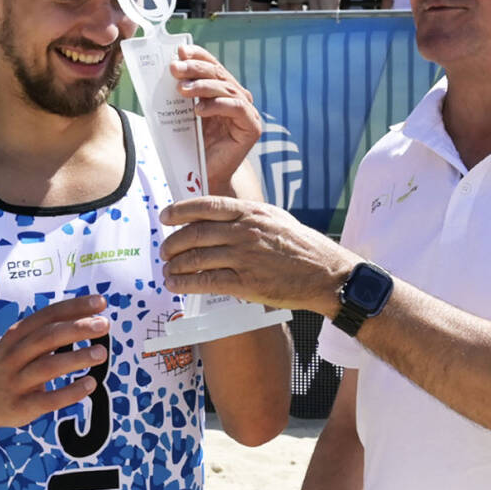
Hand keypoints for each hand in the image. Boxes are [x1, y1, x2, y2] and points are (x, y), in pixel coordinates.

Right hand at [0, 295, 109, 434]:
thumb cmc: (10, 367)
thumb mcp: (20, 344)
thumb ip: (50, 332)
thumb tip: (91, 317)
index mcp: (16, 335)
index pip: (47, 315)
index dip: (74, 307)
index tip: (100, 302)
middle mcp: (13, 356)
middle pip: (47, 337)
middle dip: (77, 329)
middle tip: (104, 325)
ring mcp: (15, 382)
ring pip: (47, 367)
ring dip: (76, 358)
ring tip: (101, 353)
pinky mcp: (20, 407)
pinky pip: (47, 400)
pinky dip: (70, 392)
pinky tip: (90, 384)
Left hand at [160, 197, 354, 313]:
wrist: (326, 273)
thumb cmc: (302, 247)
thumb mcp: (275, 218)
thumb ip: (247, 216)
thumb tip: (218, 217)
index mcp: (251, 212)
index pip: (206, 206)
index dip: (180, 211)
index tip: (165, 216)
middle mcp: (245, 232)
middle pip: (194, 233)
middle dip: (172, 243)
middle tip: (164, 250)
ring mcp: (244, 258)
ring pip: (196, 258)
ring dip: (175, 265)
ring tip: (167, 270)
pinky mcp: (246, 283)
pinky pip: (206, 281)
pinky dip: (185, 283)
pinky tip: (176, 284)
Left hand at [171, 44, 259, 192]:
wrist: (203, 176)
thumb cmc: (191, 144)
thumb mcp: (183, 112)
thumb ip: (181, 91)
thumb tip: (171, 64)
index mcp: (222, 90)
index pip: (213, 66)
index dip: (198, 56)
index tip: (180, 52)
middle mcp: (237, 97)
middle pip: (219, 75)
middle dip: (195, 69)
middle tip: (174, 69)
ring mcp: (247, 111)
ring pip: (227, 89)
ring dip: (203, 86)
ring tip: (182, 90)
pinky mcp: (252, 127)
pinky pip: (237, 108)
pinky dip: (217, 105)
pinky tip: (198, 110)